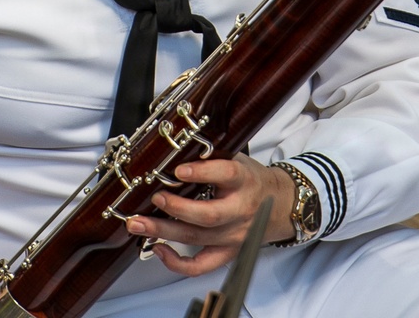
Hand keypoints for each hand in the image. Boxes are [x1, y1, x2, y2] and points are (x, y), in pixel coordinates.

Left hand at [125, 153, 295, 275]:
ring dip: (163, 232)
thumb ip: (213, 156)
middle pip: (208, 216)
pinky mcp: (227, 253)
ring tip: (138, 223)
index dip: (202, 172)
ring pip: (196, 239)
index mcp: (244, 180)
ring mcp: (233, 236)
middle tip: (156, 198)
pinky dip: (176, 262)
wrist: (279, 205)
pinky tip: (158, 248)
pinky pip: (200, 266)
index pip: (227, 175)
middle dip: (177, 208)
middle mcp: (240, 210)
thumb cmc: (251, 179)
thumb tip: (176, 152)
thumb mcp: (238, 158)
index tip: (178, 169)